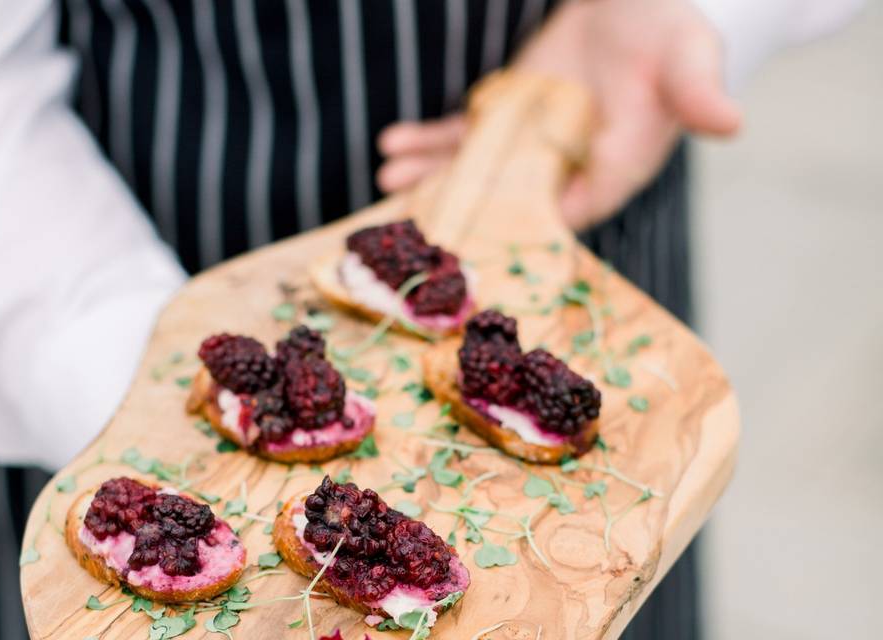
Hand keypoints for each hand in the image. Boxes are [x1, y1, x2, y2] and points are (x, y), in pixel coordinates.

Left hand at [377, 0, 740, 230]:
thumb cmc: (673, 29)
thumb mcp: (688, 57)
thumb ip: (699, 91)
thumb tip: (731, 120)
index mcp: (613, 167)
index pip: (570, 208)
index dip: (526, 223)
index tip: (480, 234)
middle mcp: (567, 165)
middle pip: (506, 197)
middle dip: (458, 205)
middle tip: (408, 216)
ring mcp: (530, 142)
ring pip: (475, 169)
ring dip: (430, 174)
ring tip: (386, 177)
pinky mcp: (508, 115)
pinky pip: (464, 137)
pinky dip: (428, 142)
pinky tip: (393, 143)